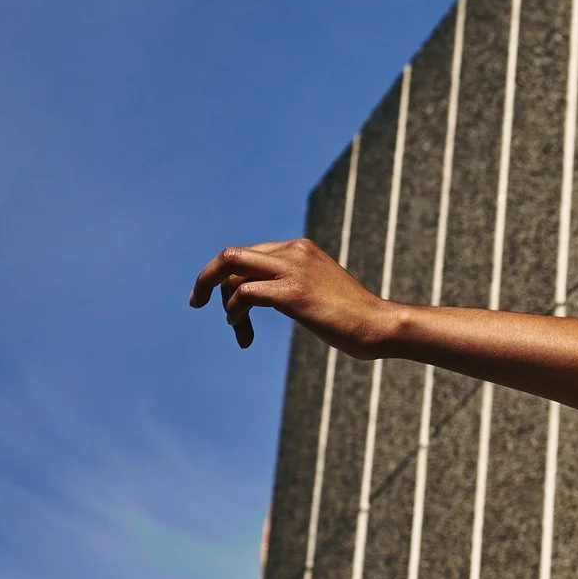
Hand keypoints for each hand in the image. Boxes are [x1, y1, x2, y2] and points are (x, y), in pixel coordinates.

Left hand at [189, 238, 394, 352]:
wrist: (381, 326)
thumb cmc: (353, 319)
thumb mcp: (318, 292)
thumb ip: (290, 286)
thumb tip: (259, 298)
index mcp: (301, 248)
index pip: (248, 254)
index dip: (228, 278)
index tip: (224, 303)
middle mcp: (294, 251)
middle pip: (230, 255)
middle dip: (206, 278)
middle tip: (196, 302)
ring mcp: (293, 269)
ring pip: (231, 270)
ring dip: (220, 301)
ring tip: (233, 327)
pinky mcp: (293, 292)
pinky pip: (244, 294)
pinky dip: (234, 311)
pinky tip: (240, 329)